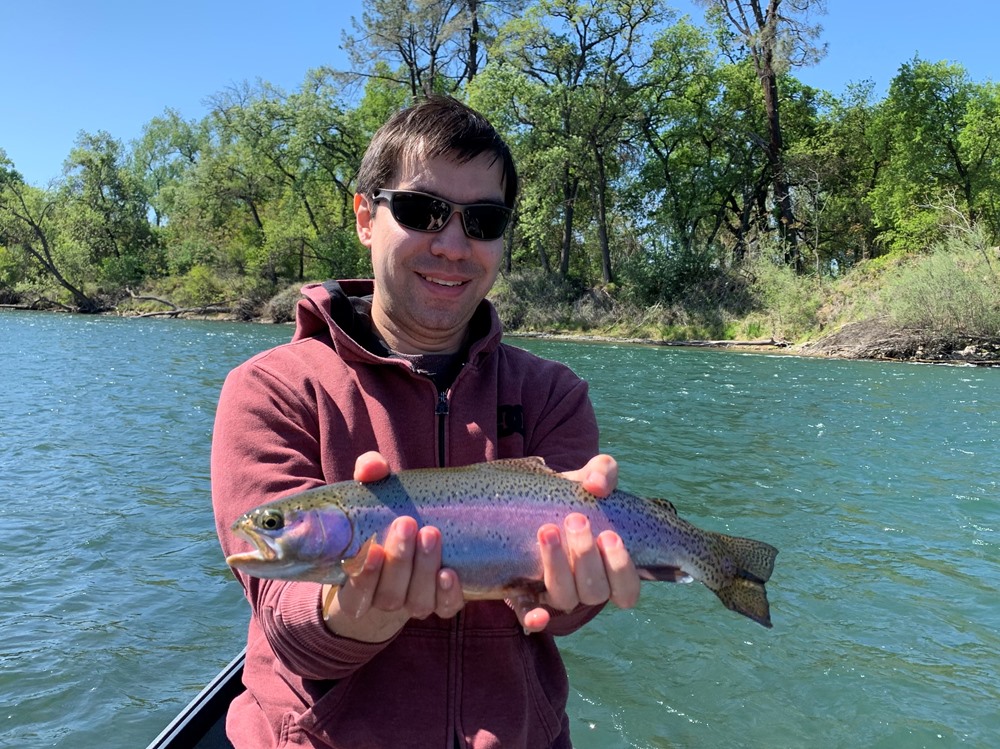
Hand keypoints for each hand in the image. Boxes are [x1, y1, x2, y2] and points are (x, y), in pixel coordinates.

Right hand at [320, 452, 463, 642]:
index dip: (364, 574)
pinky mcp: (440, 602)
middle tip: (408, 524)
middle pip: (390, 594)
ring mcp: (413, 603)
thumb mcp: (373, 495)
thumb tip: (371, 467)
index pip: (356, 589)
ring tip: (432, 535)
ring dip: (424, 570)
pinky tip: (450, 573)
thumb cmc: (384, 519)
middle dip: (400, 561)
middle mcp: (384, 598)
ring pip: (417, 601)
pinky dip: (448, 594)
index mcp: (358, 580)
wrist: (408, 546)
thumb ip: (369, 476)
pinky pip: (445, 608)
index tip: (372, 548)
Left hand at [511, 454, 641, 632]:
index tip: (609, 535)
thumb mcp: (590, 478)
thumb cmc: (573, 495)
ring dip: (558, 567)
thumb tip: (596, 485)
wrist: (533, 500)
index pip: (627, 590)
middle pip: (594, 591)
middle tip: (575, 520)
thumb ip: (603, 472)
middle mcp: (586, 587)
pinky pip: (531, 615)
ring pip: (565, 598)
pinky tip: (534, 614)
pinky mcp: (527, 594)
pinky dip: (535, 617)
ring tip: (548, 530)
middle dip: (586, 557)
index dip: (622, 570)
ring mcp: (557, 592)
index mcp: (609, 569)